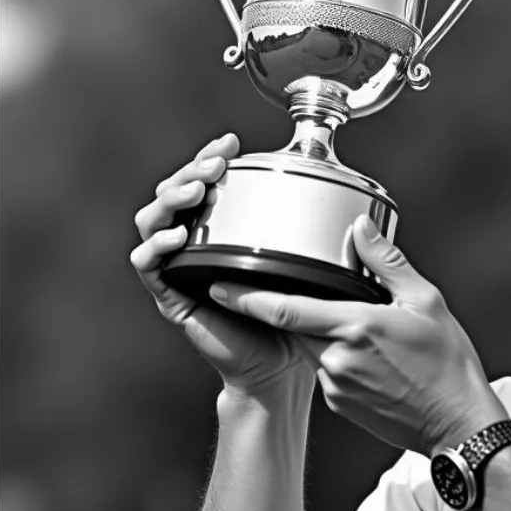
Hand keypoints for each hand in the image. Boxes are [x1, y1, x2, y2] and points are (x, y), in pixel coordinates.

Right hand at [130, 133, 314, 396]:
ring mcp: (180, 268)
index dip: (212, 157)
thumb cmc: (295, 315)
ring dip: (170, 200)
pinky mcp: (172, 296)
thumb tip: (362, 217)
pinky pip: (148, 265)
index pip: (207, 180)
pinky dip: (156, 247)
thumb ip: (324, 241)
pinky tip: (177, 238)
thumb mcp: (309, 268)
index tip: (231, 143)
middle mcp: (197, 243)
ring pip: (153, 220)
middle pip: (174, 192)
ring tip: (195, 192)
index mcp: (225, 228)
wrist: (281, 366)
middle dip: (191, 171)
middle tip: (213, 165)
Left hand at [208, 216, 506, 453]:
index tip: (221, 285)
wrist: (457, 425)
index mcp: (354, 327)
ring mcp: (336, 387)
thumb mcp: (427, 302)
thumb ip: (387, 262)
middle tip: (323, 298)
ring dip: (327, 335)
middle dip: (299, 310)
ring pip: (314, 348)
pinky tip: (375, 360)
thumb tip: (361, 229)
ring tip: (368, 333)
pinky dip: (340, 359)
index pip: (284, 309)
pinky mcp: (340, 406)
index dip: (247, 297)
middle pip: (298, 325)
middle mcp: (336, 359)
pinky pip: (328, 372)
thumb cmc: (448, 365)